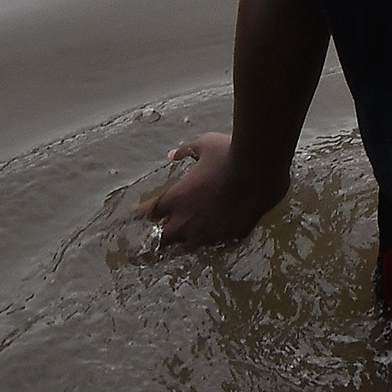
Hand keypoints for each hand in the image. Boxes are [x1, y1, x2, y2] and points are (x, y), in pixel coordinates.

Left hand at [132, 131, 286, 249]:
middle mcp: (187, 221)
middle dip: (156, 239)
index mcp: (175, 198)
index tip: (131, 216)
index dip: (138, 214)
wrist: (260, 170)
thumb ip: (186, 151)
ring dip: (183, 243)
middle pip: (161, 240)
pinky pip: (215, 244)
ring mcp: (207, 233)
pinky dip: (211, 240)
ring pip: (187, 247)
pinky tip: (215, 236)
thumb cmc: (229, 153)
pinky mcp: (228, 237)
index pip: (147, 212)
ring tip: (183, 242)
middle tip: (153, 240)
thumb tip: (172, 155)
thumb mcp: (205, 144)